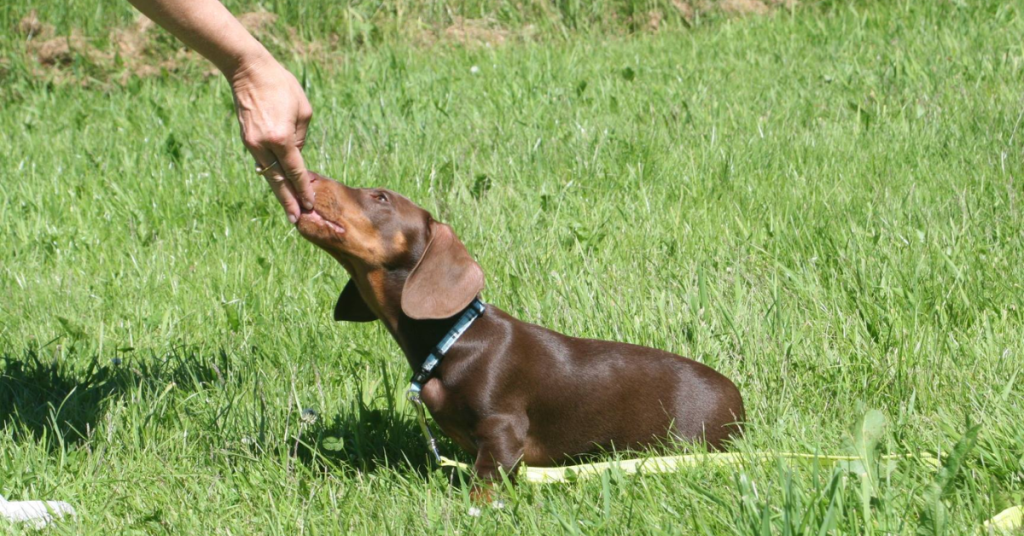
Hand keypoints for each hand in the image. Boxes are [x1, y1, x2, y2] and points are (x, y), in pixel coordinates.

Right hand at [229, 54, 313, 222]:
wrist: (249, 71)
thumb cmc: (282, 86)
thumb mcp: (303, 111)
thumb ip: (301, 138)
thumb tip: (296, 155)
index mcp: (281, 138)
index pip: (296, 171)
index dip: (303, 189)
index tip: (309, 204)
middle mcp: (264, 145)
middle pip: (278, 181)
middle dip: (288, 202)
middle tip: (295, 220)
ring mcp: (252, 143)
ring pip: (268, 175)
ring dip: (279, 192)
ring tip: (288, 210)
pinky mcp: (246, 140)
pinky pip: (262, 162)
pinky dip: (271, 174)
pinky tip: (279, 186)